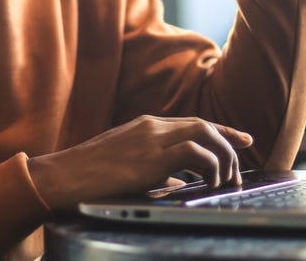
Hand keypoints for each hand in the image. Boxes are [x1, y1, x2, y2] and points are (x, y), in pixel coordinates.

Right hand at [27, 115, 252, 211]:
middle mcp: (152, 126)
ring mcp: (152, 138)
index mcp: (145, 126)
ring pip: (204, 132)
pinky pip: (195, 152)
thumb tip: (178, 183)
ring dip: (223, 155)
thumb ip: (154, 170)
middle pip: (203, 124)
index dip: (222, 131)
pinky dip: (210, 165)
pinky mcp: (152, 156)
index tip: (242, 139)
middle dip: (229, 142)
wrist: (62, 177)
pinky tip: (209, 183)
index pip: (192, 122)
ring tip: (227, 179)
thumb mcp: (126, 168)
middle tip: (243, 164)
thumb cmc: (88, 177)